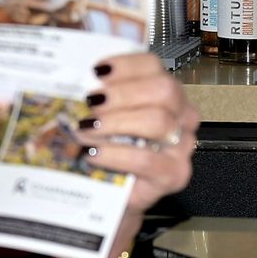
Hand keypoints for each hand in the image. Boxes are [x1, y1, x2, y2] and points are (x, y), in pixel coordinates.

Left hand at [79, 53, 198, 215]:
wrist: (113, 192)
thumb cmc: (109, 147)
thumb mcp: (104, 115)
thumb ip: (99, 95)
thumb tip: (75, 78)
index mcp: (164, 92)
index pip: (153, 65)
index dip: (125, 65)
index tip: (96, 72)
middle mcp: (180, 114)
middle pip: (163, 90)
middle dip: (122, 94)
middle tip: (91, 102)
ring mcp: (181, 145)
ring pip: (157, 121)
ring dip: (116, 122)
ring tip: (85, 129)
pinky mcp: (174, 174)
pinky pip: (146, 159)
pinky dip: (115, 154)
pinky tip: (93, 154)